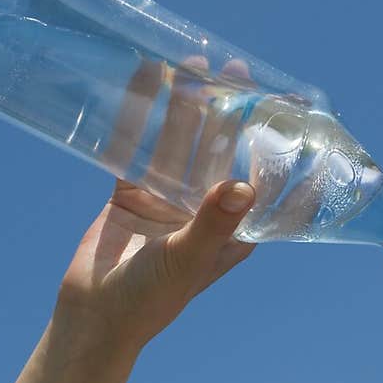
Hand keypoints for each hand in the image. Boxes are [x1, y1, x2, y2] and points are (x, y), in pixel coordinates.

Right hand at [54, 57, 257, 352]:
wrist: (93, 316)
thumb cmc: (150, 299)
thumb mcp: (188, 259)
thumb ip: (214, 223)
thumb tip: (244, 185)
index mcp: (233, 229)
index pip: (263, 180)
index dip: (276, 145)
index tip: (289, 107)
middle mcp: (205, 208)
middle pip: (221, 150)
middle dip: (229, 112)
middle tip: (237, 70)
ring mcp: (167, 197)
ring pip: (180, 142)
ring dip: (188, 106)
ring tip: (196, 66)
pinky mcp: (132, 191)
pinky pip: (139, 146)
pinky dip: (142, 116)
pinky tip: (147, 83)